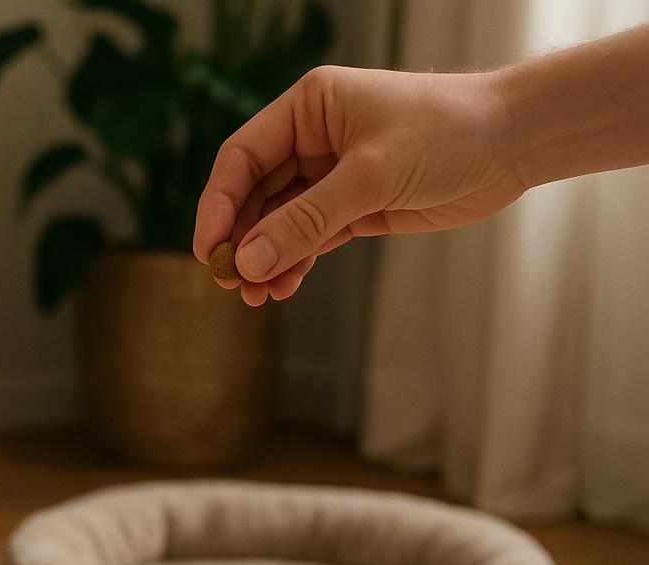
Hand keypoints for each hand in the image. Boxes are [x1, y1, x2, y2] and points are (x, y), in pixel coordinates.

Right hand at [193, 65, 525, 304]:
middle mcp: (312, 139)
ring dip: (264, 259)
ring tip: (256, 296)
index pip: (241, 157)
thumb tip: (248, 261)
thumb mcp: (369, 176)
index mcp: (308, 108)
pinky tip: (284, 285)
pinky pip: (308, 238)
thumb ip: (305, 221)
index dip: (218, 204)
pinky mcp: (355, 207)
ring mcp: (332, 175)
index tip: (208, 249)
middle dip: (240, 241)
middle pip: (253, 195)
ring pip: (278, 223)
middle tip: (230, 283)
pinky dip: (293, 262)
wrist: (516, 141)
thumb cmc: (448, 132)